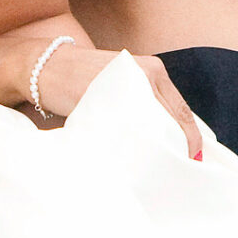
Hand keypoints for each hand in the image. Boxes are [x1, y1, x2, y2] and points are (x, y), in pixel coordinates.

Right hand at [32, 44, 204, 160]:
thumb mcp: (123, 85)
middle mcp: (146, 73)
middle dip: (176, 147)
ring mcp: (127, 83)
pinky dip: (132, 144)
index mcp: (154, 71)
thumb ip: (145, 105)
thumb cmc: (85, 81)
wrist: (45, 67)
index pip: (182, 111)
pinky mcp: (106, 95)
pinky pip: (127, 127)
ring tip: (156, 169)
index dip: (190, 139)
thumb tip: (169, 140)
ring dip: (156, 149)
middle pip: (173, 120)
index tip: (192, 159)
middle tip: (177, 170)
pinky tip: (131, 157)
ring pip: (154, 126)